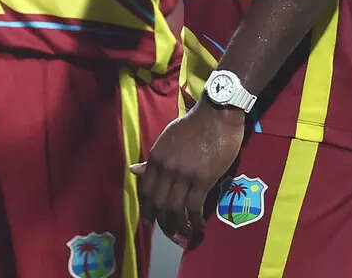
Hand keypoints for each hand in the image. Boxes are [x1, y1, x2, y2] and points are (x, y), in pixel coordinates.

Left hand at [131, 100, 244, 245]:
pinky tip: (197, 227)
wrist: (216, 115)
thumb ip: (153, 159)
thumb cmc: (193, 125)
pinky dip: (194, 220)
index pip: (146, 189)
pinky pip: (194, 206)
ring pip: (175, 207)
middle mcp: (166, 167)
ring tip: (181, 235)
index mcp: (156, 157)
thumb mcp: (166, 139)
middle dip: (162, 221)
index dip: (147, 208)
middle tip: (168, 234)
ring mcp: (184, 174)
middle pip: (159, 202)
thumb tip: (135, 171)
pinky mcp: (203, 179)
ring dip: (178, 225)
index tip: (149, 221)